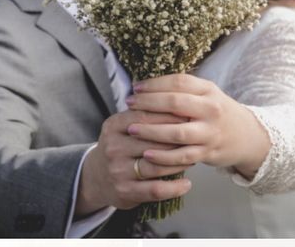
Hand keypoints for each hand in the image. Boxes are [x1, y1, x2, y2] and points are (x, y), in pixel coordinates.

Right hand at [74, 109, 193, 216]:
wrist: (97, 177)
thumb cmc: (121, 145)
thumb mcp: (124, 126)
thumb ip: (144, 114)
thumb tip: (179, 102)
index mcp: (113, 126)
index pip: (145, 116)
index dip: (169, 115)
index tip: (189, 114)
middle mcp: (113, 147)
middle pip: (152, 141)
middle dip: (178, 139)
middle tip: (197, 136)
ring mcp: (118, 170)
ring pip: (156, 165)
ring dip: (179, 162)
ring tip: (194, 158)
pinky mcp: (125, 191)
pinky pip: (154, 190)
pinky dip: (174, 187)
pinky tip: (187, 184)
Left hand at [124, 74, 270, 174]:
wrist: (247, 136)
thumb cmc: (217, 112)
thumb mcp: (206, 94)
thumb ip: (183, 90)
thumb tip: (146, 86)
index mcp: (208, 90)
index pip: (179, 82)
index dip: (155, 83)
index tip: (136, 87)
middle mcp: (211, 109)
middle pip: (175, 104)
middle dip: (148, 103)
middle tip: (129, 104)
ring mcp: (210, 132)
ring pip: (177, 132)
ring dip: (151, 131)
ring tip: (132, 129)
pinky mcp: (208, 153)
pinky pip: (182, 156)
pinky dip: (163, 156)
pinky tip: (147, 154)